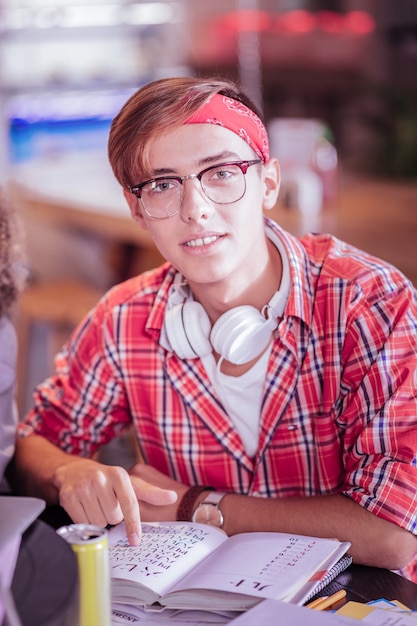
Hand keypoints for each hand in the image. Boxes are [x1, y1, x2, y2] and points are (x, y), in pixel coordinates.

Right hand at [53, 457, 176, 544]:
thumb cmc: (107, 480)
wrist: (75, 470)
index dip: (133, 524)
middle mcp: (101, 478)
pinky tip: (85, 508)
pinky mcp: (69, 496)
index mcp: (119, 475)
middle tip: (107, 504)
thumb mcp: (129, 483)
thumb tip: (172, 497)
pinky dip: (85, 520)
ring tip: (96, 504)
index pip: (130, 504)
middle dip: (112, 516)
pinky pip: (82, 523)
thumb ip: (151, 493)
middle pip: (113, 518)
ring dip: (99, 519)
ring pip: (98, 522)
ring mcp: (84, 487)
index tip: (135, 540)